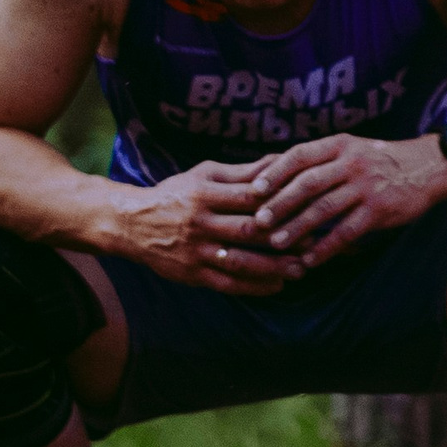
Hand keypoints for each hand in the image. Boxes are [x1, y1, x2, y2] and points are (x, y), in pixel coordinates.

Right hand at [112, 161, 305, 293]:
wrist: (132, 224)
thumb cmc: (177, 193)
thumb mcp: (205, 174)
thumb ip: (242, 171)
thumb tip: (280, 159)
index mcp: (205, 193)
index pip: (249, 197)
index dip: (280, 202)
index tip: (307, 205)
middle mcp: (200, 223)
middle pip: (248, 231)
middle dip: (283, 238)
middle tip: (314, 241)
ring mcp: (194, 251)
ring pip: (239, 261)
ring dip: (273, 267)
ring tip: (302, 268)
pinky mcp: (190, 274)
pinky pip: (225, 284)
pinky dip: (253, 287)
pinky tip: (276, 285)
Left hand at [238, 131, 446, 262]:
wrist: (428, 167)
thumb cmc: (379, 160)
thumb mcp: (350, 148)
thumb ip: (317, 159)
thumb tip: (268, 170)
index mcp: (341, 144)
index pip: (300, 155)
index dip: (275, 173)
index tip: (253, 190)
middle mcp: (353, 162)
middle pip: (308, 184)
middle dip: (280, 204)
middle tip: (257, 222)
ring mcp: (367, 186)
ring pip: (324, 209)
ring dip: (297, 228)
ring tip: (277, 244)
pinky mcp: (380, 210)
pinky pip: (347, 231)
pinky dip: (325, 247)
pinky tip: (309, 260)